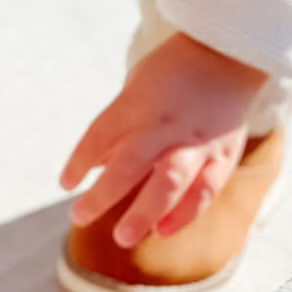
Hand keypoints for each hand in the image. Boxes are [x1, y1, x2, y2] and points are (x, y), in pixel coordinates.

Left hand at [59, 30, 268, 247]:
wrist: (226, 55)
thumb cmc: (171, 72)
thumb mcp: (135, 89)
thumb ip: (119, 128)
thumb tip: (97, 166)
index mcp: (137, 102)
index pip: (99, 135)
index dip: (80, 162)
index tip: (65, 184)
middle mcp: (163, 124)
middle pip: (128, 164)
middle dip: (102, 194)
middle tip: (79, 216)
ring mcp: (194, 142)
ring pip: (167, 183)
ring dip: (144, 213)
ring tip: (123, 237)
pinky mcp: (221, 155)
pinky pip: (203, 191)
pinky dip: (184, 213)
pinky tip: (163, 230)